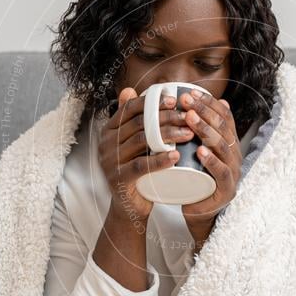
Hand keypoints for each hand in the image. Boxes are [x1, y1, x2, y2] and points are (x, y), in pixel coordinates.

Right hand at [98, 87, 195, 220]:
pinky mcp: (118, 178)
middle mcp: (106, 143)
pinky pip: (140, 166)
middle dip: (167, 117)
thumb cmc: (137, 171)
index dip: (152, 102)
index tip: (175, 100)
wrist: (129, 206)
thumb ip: (132, 119)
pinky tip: (176, 155)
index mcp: (109, 130)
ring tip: (189, 133)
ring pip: (142, 141)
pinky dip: (159, 160)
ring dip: (168, 135)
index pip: (130, 108)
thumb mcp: (134, 144)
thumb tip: (129, 89)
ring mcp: (110, 161)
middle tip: (189, 117)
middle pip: (139, 123)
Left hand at [178, 89, 241, 227]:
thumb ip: (197, 129)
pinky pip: (222, 173)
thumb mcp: (195, 150)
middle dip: (203, 110)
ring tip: (189, 118)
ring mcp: (233, 172)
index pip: (223, 116)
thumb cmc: (195, 178)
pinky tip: (200, 151)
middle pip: (223, 127)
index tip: (189, 92)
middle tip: (184, 100)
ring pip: (223, 146)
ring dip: (205, 130)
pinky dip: (211, 161)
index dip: (208, 102)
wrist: (198, 211)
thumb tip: (202, 100)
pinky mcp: (227, 190)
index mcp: (228, 142)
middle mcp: (234, 154)